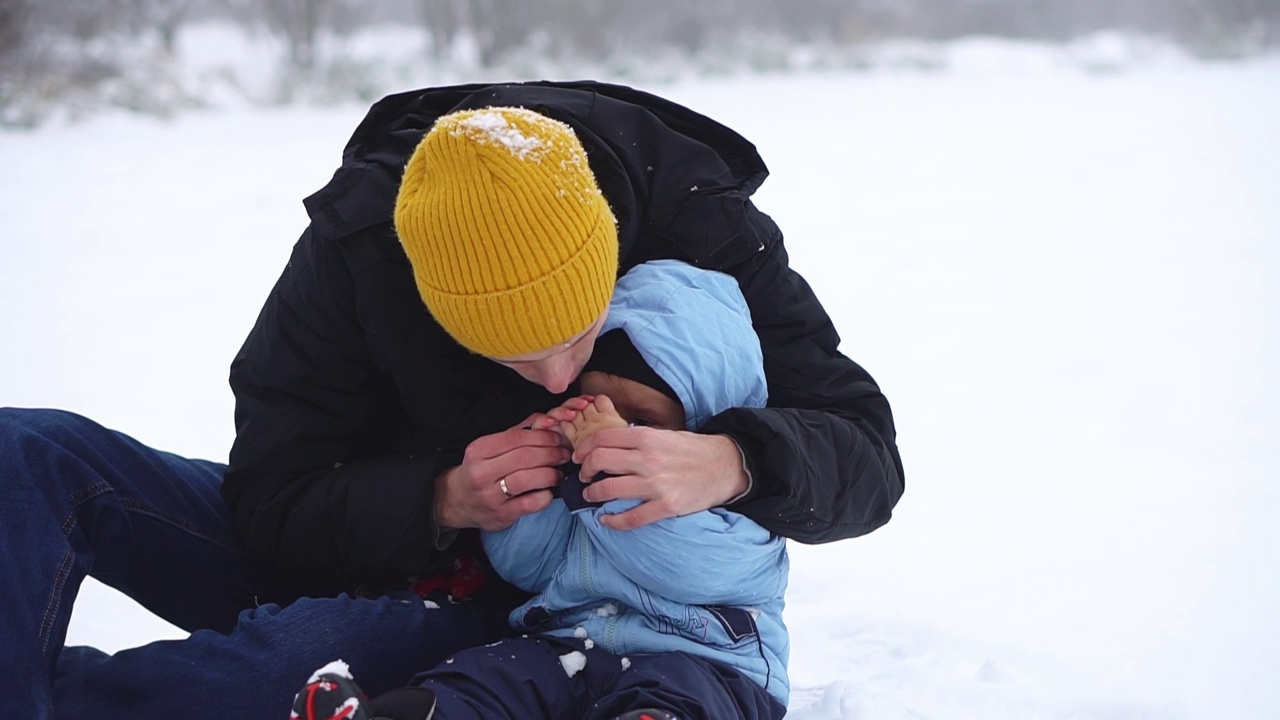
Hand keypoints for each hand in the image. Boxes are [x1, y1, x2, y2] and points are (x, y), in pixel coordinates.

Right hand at [434, 410, 582, 531]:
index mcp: (478, 451)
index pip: (516, 438)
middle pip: (524, 457)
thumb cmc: (481, 469)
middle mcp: (481, 473)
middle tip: (565, 454)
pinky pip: (530, 503)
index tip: (557, 438)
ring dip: (550, 474)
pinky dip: (545, 496)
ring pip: (527, 479)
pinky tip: (549, 492)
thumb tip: (547, 420)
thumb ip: (517, 433)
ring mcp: (490, 496)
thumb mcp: (491, 447)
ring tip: (559, 472)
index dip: (542, 437)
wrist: (458, 501)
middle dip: (551, 453)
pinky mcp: (501, 515)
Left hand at [573, 428, 748, 530]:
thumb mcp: (664, 434)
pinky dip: (612, 521)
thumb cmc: (693, 449)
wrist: (726, 465)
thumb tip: (607, 447)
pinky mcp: (666, 506)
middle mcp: (648, 459)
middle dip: (585, 471)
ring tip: (591, 496)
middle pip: (599, 461)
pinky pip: (630, 518)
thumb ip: (637, 439)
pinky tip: (606, 519)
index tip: (579, 458)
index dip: (583, 449)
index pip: (602, 439)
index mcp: (647, 438)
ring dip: (592, 494)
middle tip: (585, 477)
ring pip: (608, 489)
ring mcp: (656, 484)